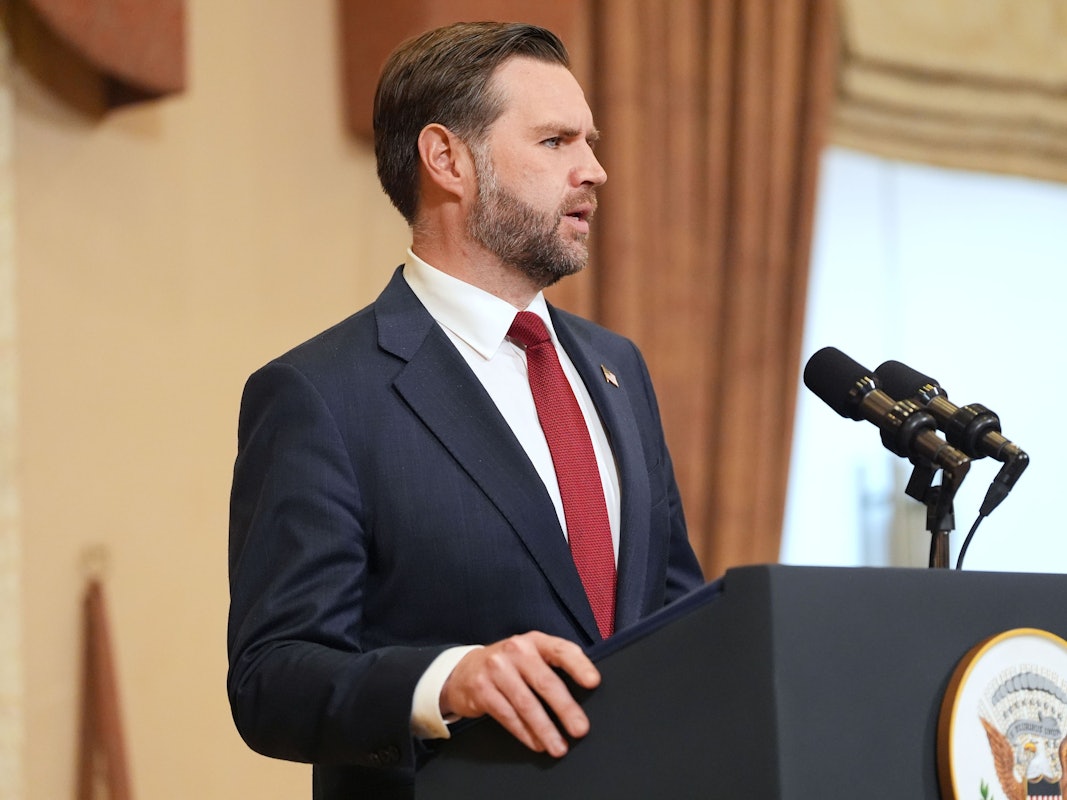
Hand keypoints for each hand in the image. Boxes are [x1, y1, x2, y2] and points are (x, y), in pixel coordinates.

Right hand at [439, 632, 600, 757]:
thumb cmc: (508, 666)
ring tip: (558, 746)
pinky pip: (508, 716)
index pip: (561, 650)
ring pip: (526, 704)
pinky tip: (536, 743)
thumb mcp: (529, 656)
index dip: (579, 666)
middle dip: (565, 709)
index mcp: (534, 641)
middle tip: (580, 728)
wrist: (463, 671)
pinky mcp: (482, 689)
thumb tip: (585, 692)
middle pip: (545, 682)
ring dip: (545, 729)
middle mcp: (515, 651)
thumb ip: (553, 666)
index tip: (593, 682)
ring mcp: (496, 669)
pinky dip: (525, 733)